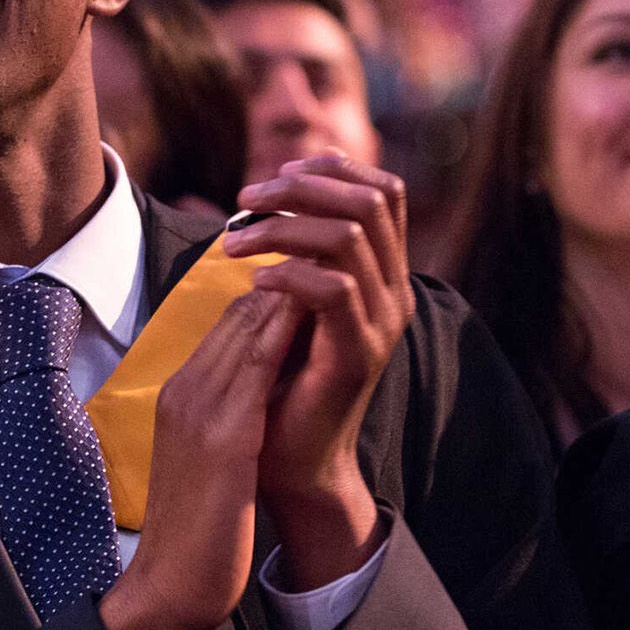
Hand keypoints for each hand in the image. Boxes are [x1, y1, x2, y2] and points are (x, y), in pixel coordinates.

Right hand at [101, 292, 298, 629]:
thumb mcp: (203, 456)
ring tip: (330, 273)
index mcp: (179, 395)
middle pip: (236, 315)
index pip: (227, 327)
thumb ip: (220, 418)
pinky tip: (317, 312)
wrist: (169, 583)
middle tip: (329, 268)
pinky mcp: (223, 434)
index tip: (313, 288)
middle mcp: (184, 390)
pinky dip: (286, 330)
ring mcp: (199, 407)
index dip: (270, 302)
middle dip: (284, 287)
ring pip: (247, 326)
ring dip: (289, 295)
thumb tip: (255, 394)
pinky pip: (258, 362)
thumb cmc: (194, 527)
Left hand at [223, 152, 411, 588]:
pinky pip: (334, 290)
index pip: (385, 191)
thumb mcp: (293, 304)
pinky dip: (288, 274)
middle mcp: (396, 291)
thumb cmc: (285, 381)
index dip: (334, 168)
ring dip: (283, 227)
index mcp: (386, 273)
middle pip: (372, 200)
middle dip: (304, 187)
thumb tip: (273, 195)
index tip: (280, 171)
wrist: (295, 462)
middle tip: (247, 197)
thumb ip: (298, 254)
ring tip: (234, 241)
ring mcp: (383, 322)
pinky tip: (254, 281)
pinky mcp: (358, 353)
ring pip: (350, 236)